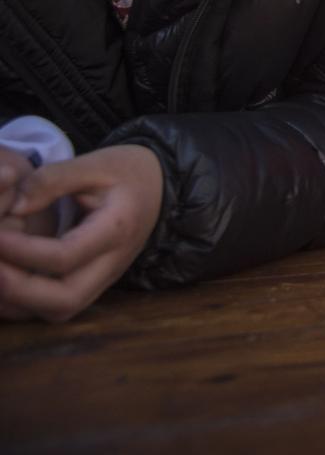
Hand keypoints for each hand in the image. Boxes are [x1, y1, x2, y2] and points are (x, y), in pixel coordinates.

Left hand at [0, 144, 164, 321]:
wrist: (159, 186)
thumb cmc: (126, 171)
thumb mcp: (95, 163)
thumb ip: (52, 179)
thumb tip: (13, 206)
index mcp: (117, 230)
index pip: (66, 256)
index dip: (23, 251)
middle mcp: (113, 264)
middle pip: (65, 301)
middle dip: (18, 290)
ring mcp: (104, 279)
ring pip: (59, 312)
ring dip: (18, 302)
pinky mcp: (93, 284)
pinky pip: (56, 308)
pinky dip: (25, 303)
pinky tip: (5, 279)